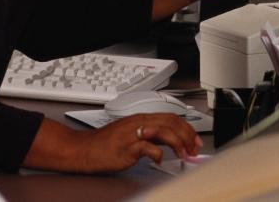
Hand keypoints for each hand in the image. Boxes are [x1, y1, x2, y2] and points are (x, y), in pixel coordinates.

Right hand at [23, 114, 200, 173]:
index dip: (187, 128)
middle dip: (187, 135)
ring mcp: (132, 134)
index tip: (196, 140)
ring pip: (162, 131)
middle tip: (194, 148)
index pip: (171, 117)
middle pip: (171, 122)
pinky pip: (146, 147)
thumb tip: (172, 140)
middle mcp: (139, 123)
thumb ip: (153, 136)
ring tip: (183, 154)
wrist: (83, 149)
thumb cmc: (106, 144)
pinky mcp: (125, 147)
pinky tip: (160, 160)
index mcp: (142, 118)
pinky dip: (157, 154)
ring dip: (177, 143)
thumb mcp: (134, 135)